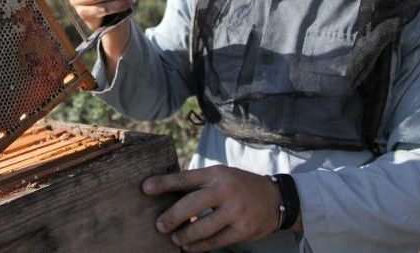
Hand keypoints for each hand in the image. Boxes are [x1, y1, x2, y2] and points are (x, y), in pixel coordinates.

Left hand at [142, 165, 287, 251]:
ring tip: (176, 239)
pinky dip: (200, 246)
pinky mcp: (242, 230)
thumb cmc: (239, 185)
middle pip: (191, 205)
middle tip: (160, 226)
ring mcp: (235, 211)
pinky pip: (215, 242)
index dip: (163, 183)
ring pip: (202, 228)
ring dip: (185, 237)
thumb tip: (166, 193)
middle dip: (171, 217)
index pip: (185, 178)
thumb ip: (197, 183)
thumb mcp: (220, 176)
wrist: (275, 198)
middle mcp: (225, 190)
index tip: (145, 188)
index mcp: (216, 174)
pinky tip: (190, 247)